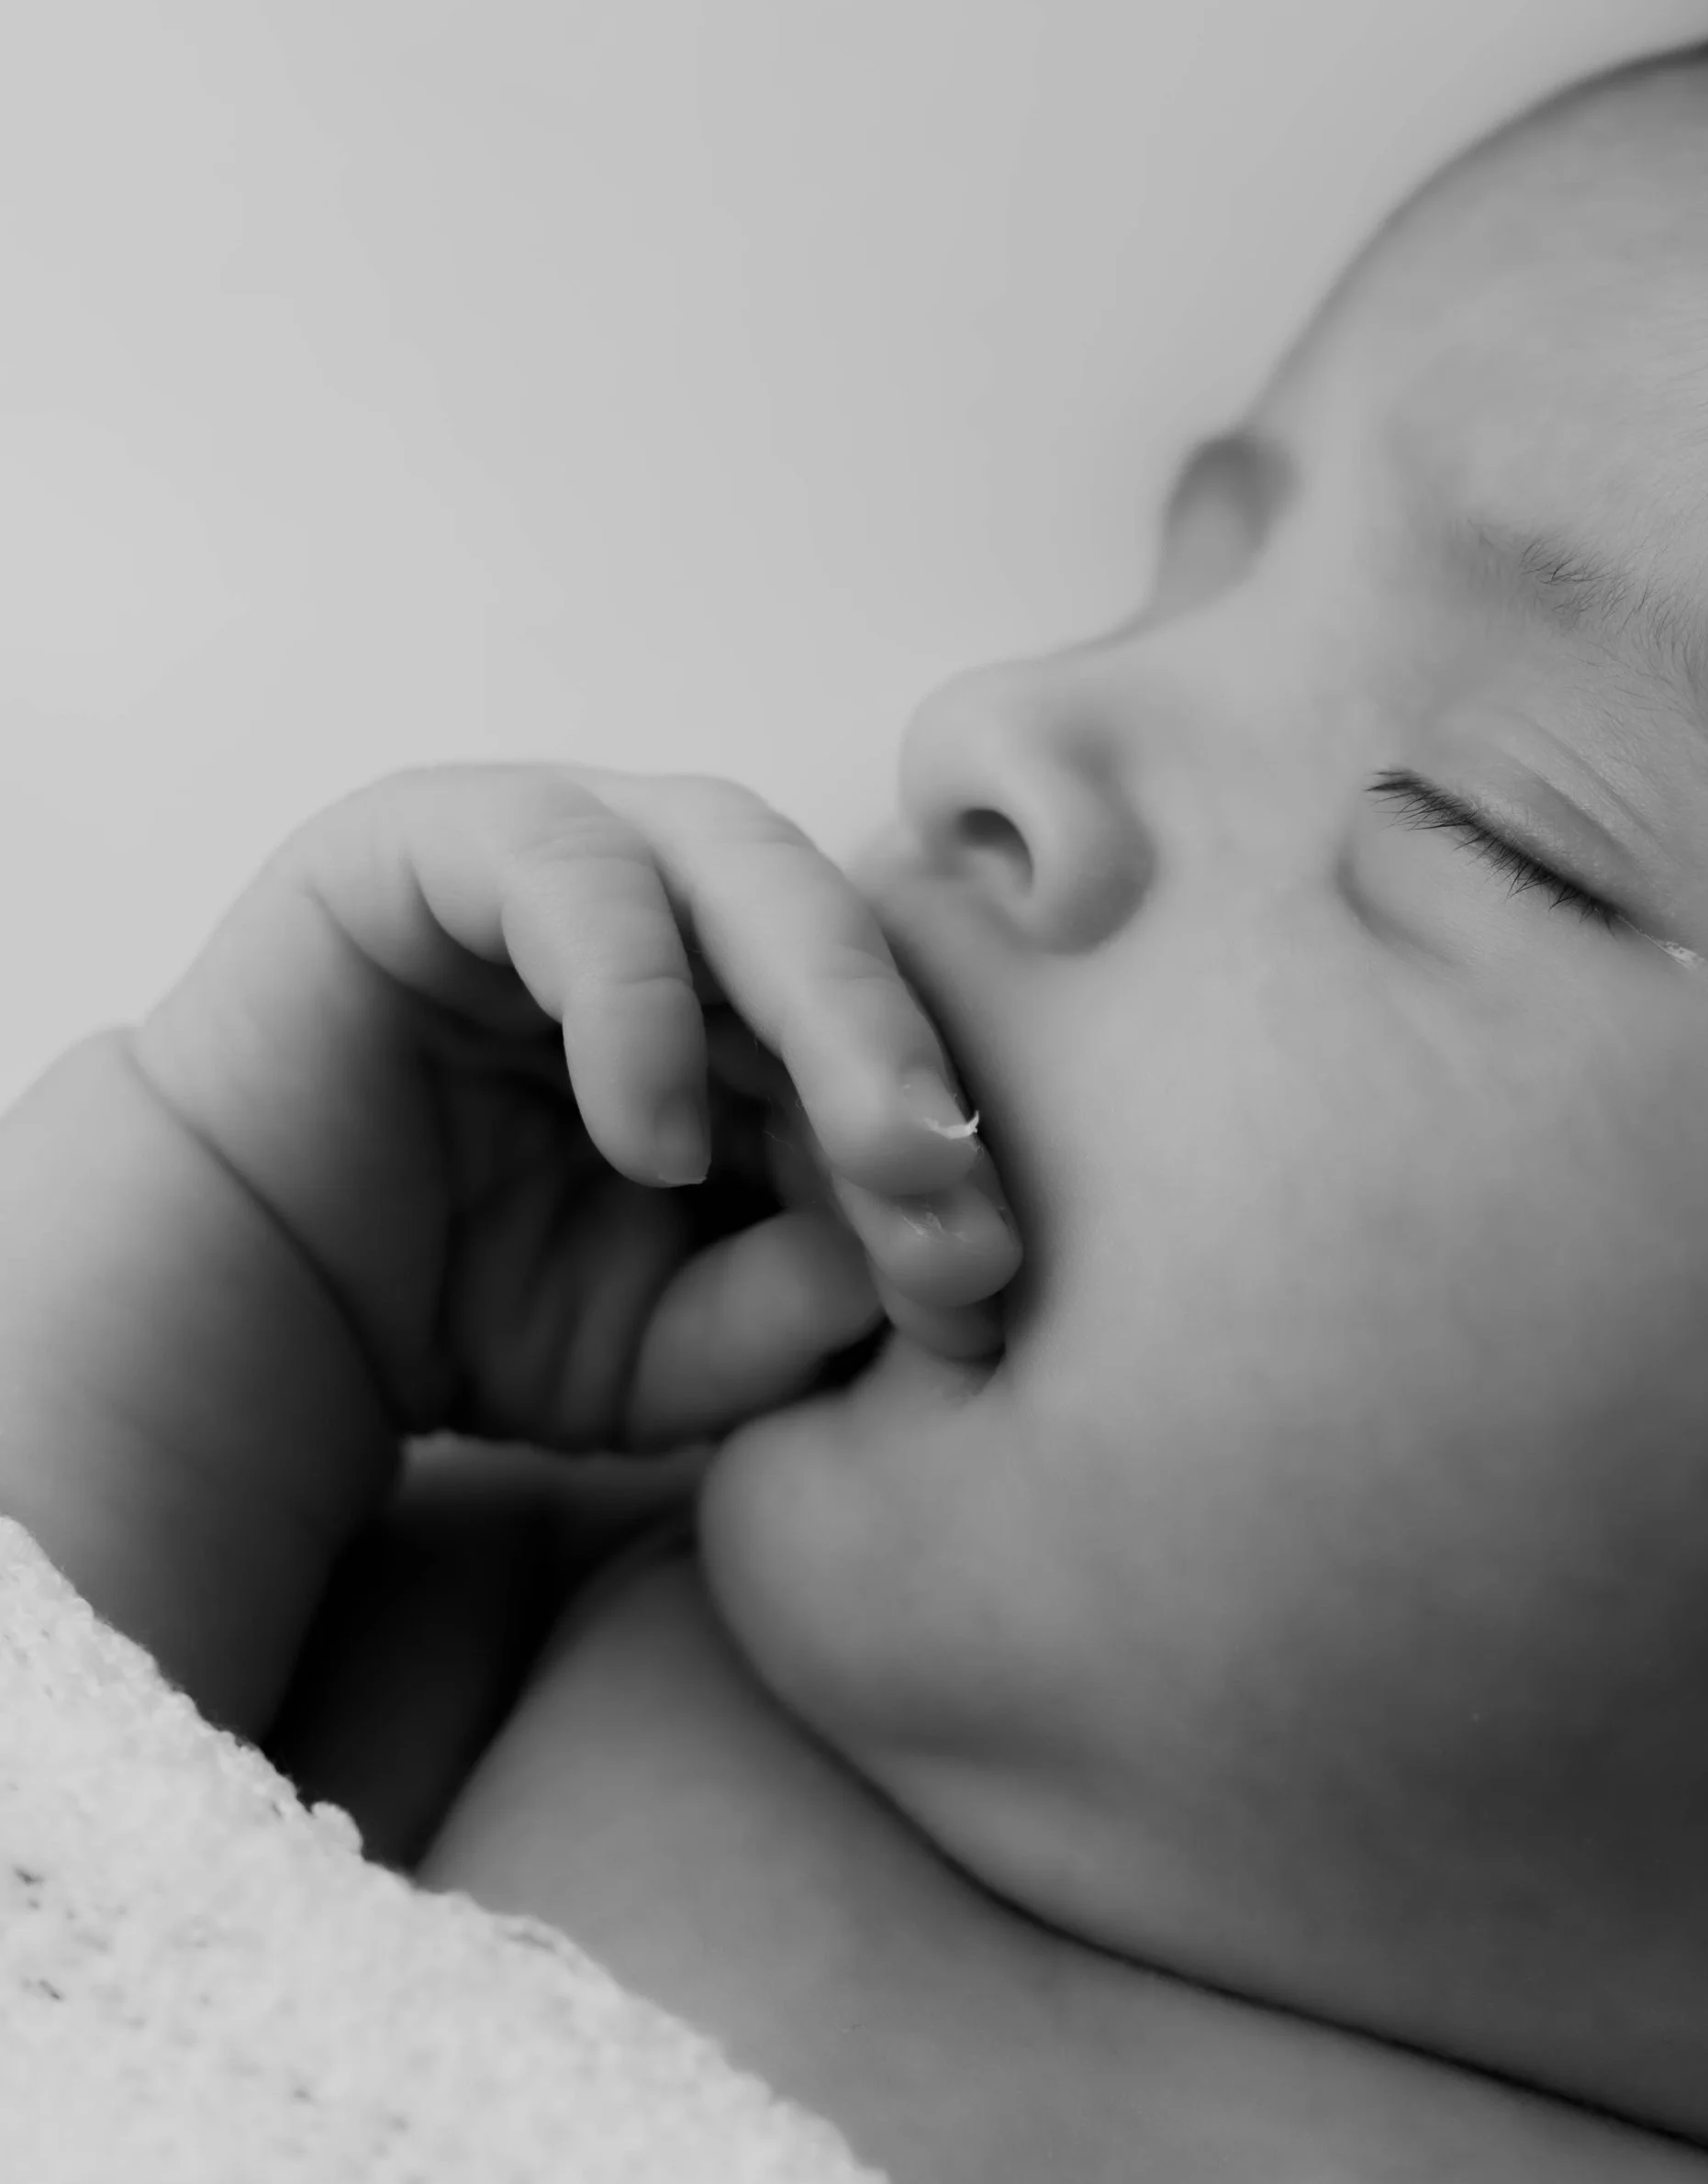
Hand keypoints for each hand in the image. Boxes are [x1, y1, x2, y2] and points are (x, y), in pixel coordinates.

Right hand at [128, 764, 1020, 1459]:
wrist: (244, 1319)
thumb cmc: (475, 1310)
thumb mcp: (677, 1348)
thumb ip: (801, 1302)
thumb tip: (944, 1261)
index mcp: (755, 992)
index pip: (897, 1023)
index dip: (953, 1142)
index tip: (987, 1282)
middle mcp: (675, 896)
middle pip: (847, 924)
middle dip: (916, 1058)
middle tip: (960, 1184)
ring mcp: (558, 846)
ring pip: (739, 857)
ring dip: (829, 1010)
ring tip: (869, 1157)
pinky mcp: (429, 836)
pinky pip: (572, 870)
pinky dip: (637, 998)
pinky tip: (656, 1140)